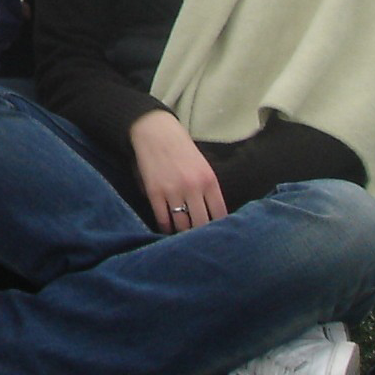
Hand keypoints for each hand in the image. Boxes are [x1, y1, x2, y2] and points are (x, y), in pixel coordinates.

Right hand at [128, 108, 227, 232]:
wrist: (156, 132)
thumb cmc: (181, 150)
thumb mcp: (203, 167)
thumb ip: (208, 190)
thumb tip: (211, 216)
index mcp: (209, 181)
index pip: (220, 214)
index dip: (218, 229)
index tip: (215, 236)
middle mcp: (193, 188)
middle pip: (202, 223)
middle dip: (201, 235)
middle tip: (199, 241)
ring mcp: (173, 191)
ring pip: (182, 224)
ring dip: (183, 234)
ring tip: (183, 238)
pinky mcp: (154, 192)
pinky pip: (163, 218)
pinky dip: (165, 228)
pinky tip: (167, 230)